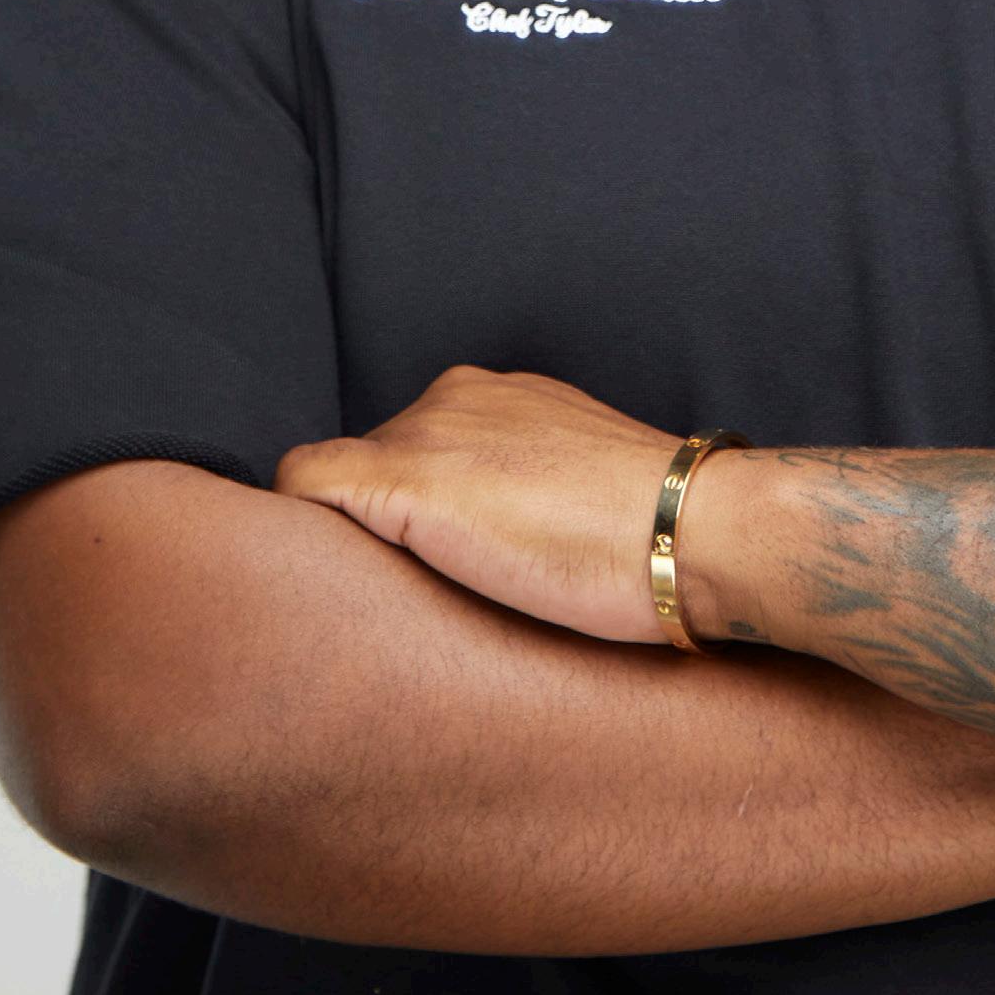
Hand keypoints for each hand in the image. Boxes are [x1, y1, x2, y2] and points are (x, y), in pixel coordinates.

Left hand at [276, 368, 683, 645]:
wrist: (693, 531)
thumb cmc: (663, 536)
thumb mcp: (591, 490)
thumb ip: (538, 490)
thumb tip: (514, 539)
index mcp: (505, 397)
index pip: (425, 446)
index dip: (425, 509)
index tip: (453, 562)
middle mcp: (456, 396)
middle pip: (376, 464)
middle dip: (387, 523)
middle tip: (427, 592)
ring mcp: (426, 435)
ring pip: (339, 484)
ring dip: (357, 535)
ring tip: (395, 598)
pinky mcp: (401, 482)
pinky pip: (304, 487)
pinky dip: (301, 527)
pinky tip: (326, 582)